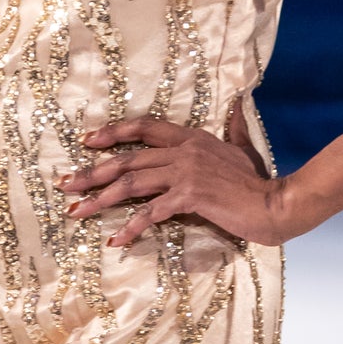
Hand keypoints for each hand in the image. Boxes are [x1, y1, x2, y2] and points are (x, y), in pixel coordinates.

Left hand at [58, 112, 286, 248]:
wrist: (277, 204)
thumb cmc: (260, 182)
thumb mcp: (244, 148)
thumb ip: (235, 126)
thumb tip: (238, 102)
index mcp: (192, 138)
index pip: (144, 127)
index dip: (113, 133)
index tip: (87, 143)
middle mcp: (184, 151)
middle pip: (126, 159)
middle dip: (91, 173)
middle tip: (65, 185)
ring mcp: (186, 172)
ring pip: (130, 184)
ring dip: (99, 199)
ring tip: (76, 212)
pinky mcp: (191, 196)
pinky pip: (151, 212)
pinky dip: (131, 227)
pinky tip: (116, 241)